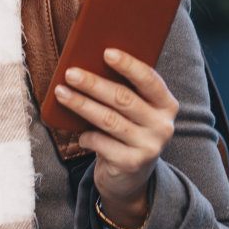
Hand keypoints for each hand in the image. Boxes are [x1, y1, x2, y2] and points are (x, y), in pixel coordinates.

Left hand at [53, 47, 178, 228]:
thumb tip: (89, 63)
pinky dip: (87, 136)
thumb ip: (123, 90)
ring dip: (82, 105)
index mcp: (166, 104)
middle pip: (123, 99)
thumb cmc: (127, 130)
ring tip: (61, 93)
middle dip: (94, 84)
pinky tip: (79, 134)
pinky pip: (102, 143)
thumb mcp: (133, 111)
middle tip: (71, 73)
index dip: (128, 65)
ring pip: (109, 120)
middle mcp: (163, 125)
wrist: (130, 177)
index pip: (149, 80)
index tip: (106, 52)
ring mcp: (150, 146)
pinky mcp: (133, 164)